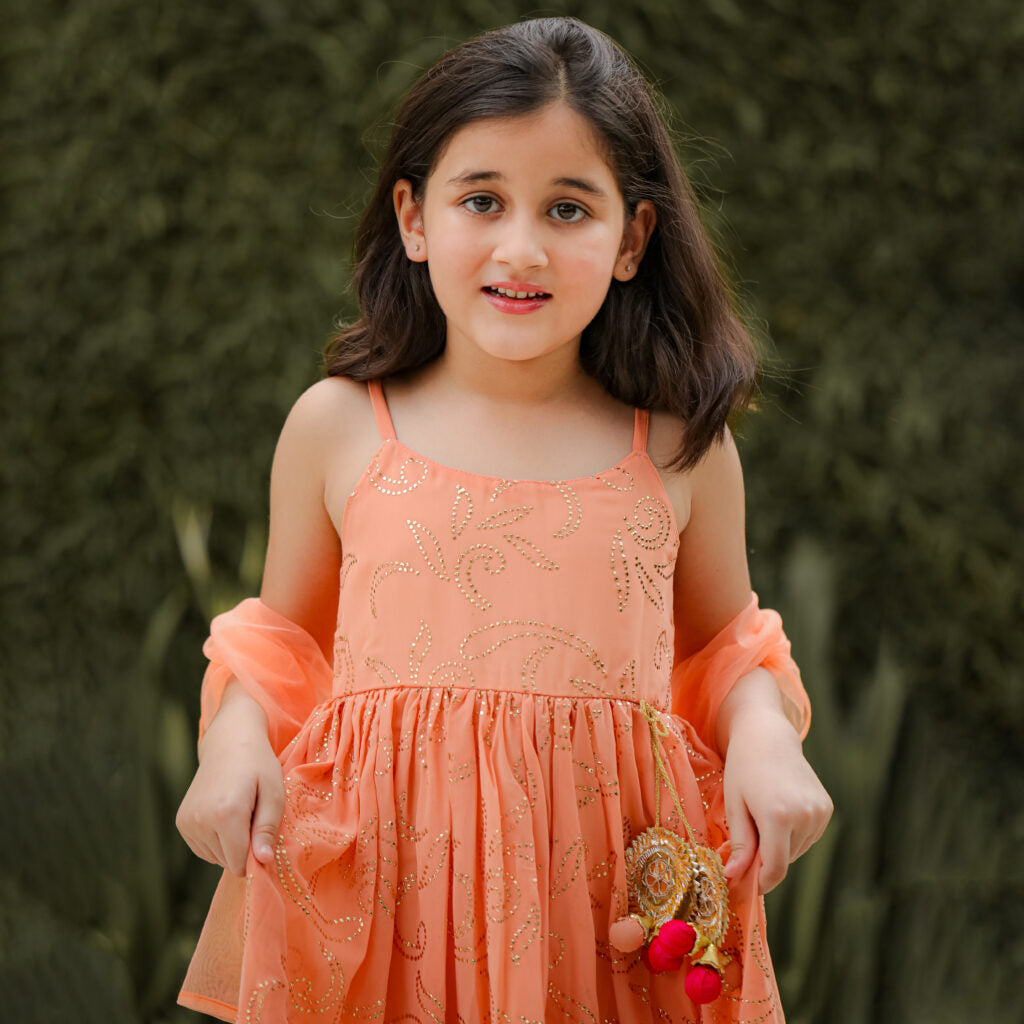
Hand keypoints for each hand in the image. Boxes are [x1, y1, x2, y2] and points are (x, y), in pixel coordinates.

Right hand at [175, 686, 283, 875]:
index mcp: (225, 814)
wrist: (229, 740)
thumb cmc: (258, 765)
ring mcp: (187, 822)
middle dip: (244, 848)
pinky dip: (217, 841)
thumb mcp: (274, 793)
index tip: (264, 835)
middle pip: (227, 862)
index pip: (239, 863)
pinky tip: (225, 816)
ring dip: (230, 845)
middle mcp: (201, 821)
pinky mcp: (181, 822)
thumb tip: (263, 862)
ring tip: (239, 812)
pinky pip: (203, 849)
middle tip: (252, 815)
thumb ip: (267, 829)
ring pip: (215, 857)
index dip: (256, 855)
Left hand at [721, 708, 832, 892]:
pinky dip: (793, 833)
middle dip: (766, 858)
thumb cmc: (743, 768)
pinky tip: (780, 809)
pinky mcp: (826, 808)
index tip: (747, 885)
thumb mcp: (734, 805)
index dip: (761, 881)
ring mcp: (819, 812)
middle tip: (749, 834)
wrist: (767, 735)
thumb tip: (735, 877)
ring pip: (797, 850)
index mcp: (778, 816)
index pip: (775, 868)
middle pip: (785, 859)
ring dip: (780, 845)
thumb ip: (740, 844)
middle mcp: (805, 816)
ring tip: (763, 814)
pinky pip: (808, 836)